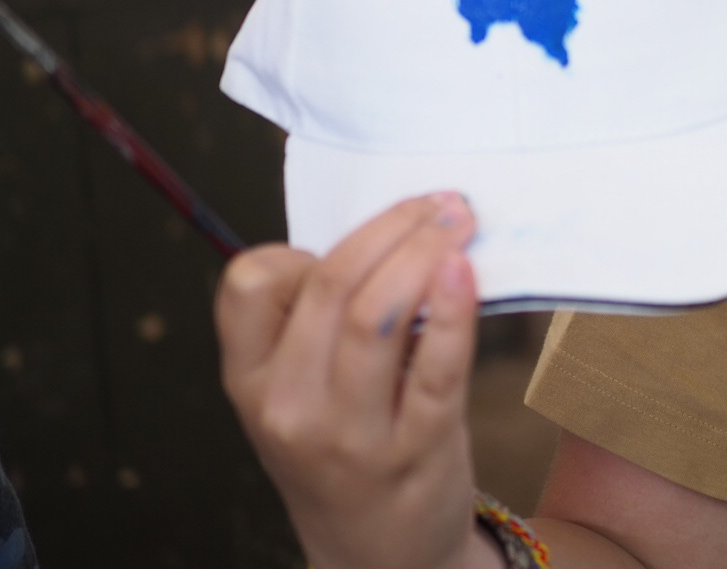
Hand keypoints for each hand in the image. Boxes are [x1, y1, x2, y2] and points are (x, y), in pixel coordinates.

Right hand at [216, 192, 487, 568]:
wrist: (379, 555)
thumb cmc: (345, 446)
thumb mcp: (298, 392)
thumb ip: (315, 322)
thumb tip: (387, 228)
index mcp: (250, 380)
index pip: (250, 283)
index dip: (305, 245)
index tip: (363, 236)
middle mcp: (288, 407)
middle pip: (328, 285)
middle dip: (390, 227)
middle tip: (440, 202)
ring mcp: (350, 435)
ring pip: (375, 316)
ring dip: (423, 252)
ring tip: (459, 223)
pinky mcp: (417, 448)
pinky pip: (438, 365)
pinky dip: (453, 309)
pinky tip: (466, 272)